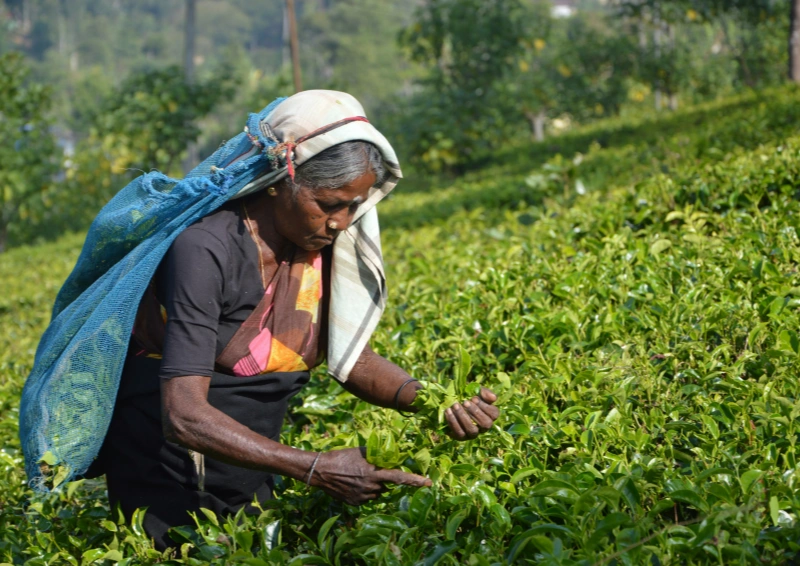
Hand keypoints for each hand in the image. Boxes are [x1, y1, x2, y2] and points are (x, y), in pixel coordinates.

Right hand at [310, 447, 430, 505]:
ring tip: (357, 476)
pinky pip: (366, 498)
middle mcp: (370, 487)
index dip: (415, 481)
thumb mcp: (361, 452)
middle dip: (382, 480)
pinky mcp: (355, 503)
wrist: (320, 471)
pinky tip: (352, 483)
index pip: (399, 478)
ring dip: (373, 486)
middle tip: (369, 471)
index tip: (428, 483)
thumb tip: (387, 457)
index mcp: (374, 473)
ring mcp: (362, 497)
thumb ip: (376, 457)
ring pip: (376, 493)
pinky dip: (363, 492)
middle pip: (386, 486)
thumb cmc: (341, 457)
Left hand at [445, 388, 499, 440]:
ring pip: (472, 430)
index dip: (485, 406)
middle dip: (475, 412)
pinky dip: (453, 421)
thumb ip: (485, 393)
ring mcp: (472, 434)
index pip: (494, 414)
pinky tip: (448, 411)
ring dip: (463, 417)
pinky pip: (459, 433)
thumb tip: (493, 398)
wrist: (452, 402)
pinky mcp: (461, 437)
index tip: (474, 398)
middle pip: (485, 424)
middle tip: (465, 402)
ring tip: (455, 406)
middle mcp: (483, 428)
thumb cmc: (468, 396)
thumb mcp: (477, 391)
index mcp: (490, 416)